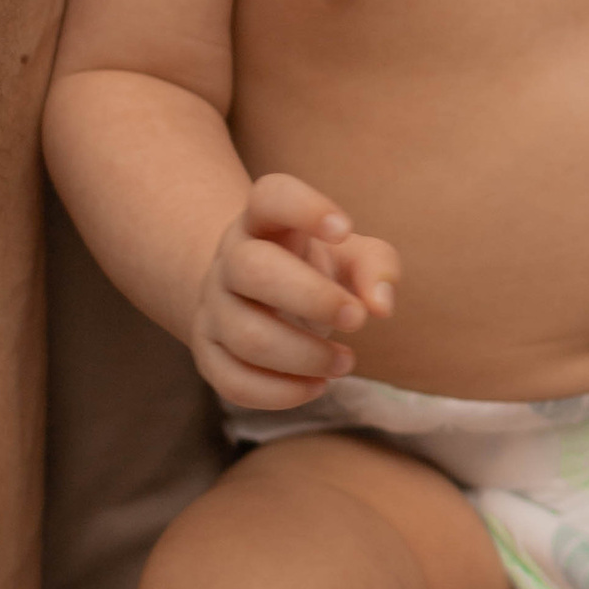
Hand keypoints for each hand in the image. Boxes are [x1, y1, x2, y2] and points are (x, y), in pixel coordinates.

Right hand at [193, 175, 399, 410]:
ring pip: (245, 335)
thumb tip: (381, 305)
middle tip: (357, 319)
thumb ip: (376, 267)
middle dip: (312, 298)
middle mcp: (231, 259)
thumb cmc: (314, 268)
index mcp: (265, 221)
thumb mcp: (352, 255)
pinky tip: (316, 385)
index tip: (344, 229)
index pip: (270, 196)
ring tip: (346, 362)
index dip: (304, 207)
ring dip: (305, 356)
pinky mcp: (208, 352)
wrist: (257, 298)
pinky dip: (280, 393)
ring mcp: (213, 307)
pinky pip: (231, 380)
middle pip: (252, 269)